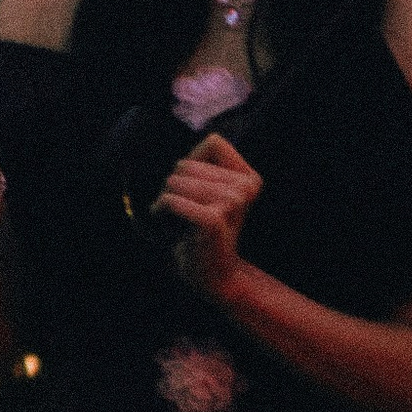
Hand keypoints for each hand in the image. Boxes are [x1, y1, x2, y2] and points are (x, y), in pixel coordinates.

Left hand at [157, 130, 262, 296]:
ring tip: (176, 218)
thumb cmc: (204, 228)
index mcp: (250, 178)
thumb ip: (208, 161)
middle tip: (182, 210)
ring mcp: (232, 203)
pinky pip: (172, 200)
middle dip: (175, 185)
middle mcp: (246, 188)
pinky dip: (161, 209)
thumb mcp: (210, 190)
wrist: (213, 274)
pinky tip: (168, 223)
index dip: (194, 162)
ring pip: (176, 180)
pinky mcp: (213, 220)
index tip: (195, 189)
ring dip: (166, 199)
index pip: (213, 142)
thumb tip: (210, 137)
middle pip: (186, 164)